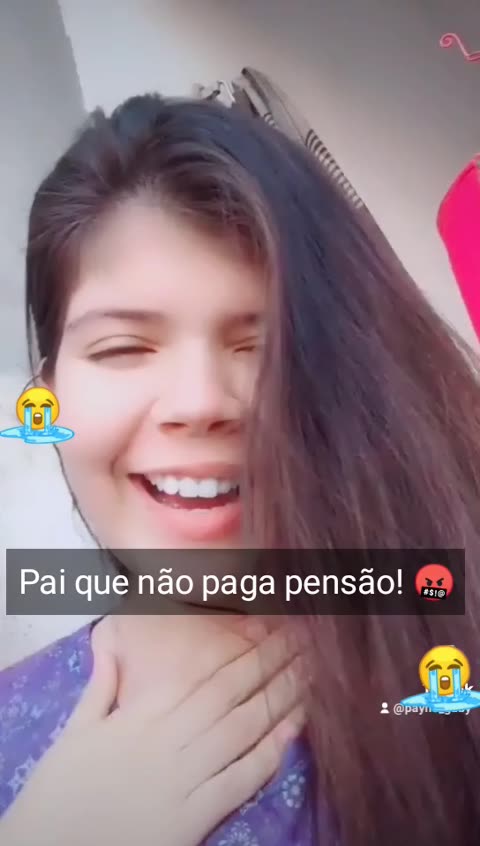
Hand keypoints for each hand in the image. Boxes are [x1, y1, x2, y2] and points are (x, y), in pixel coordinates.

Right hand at [1, 623, 303, 845]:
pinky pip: (241, 779)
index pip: (207, 674)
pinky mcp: (195, 817)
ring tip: (309, 677)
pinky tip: (294, 732)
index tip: (273, 632)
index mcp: (145, 715)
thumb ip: (101, 685)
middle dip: (273, 665)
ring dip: (282, 699)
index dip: (246, 651)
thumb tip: (111, 645)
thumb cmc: (62, 790)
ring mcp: (187, 778)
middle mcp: (173, 739)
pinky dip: (271, 753)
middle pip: (235, 695)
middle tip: (307, 643)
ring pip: (245, 730)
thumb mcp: (75, 731)